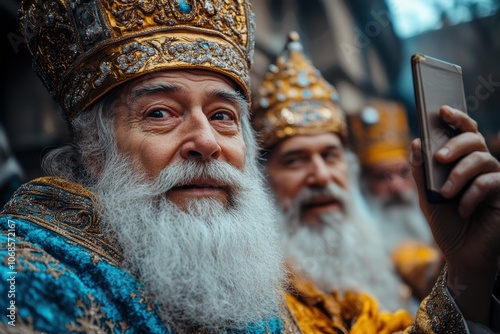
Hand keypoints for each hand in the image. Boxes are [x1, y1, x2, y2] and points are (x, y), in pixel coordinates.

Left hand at [411, 105, 499, 324]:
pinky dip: (472, 195)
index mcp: (460, 162)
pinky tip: (464, 210)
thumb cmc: (445, 224)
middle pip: (474, 140)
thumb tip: (415, 142)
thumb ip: (421, 172)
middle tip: (440, 158)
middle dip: (455, 145)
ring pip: (482, 159)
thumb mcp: (426, 197)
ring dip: (459, 175)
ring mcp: (494, 179)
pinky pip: (491, 182)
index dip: (455, 118)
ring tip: (445, 194)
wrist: (461, 256)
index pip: (462, 133)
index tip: (441, 109)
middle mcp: (479, 166)